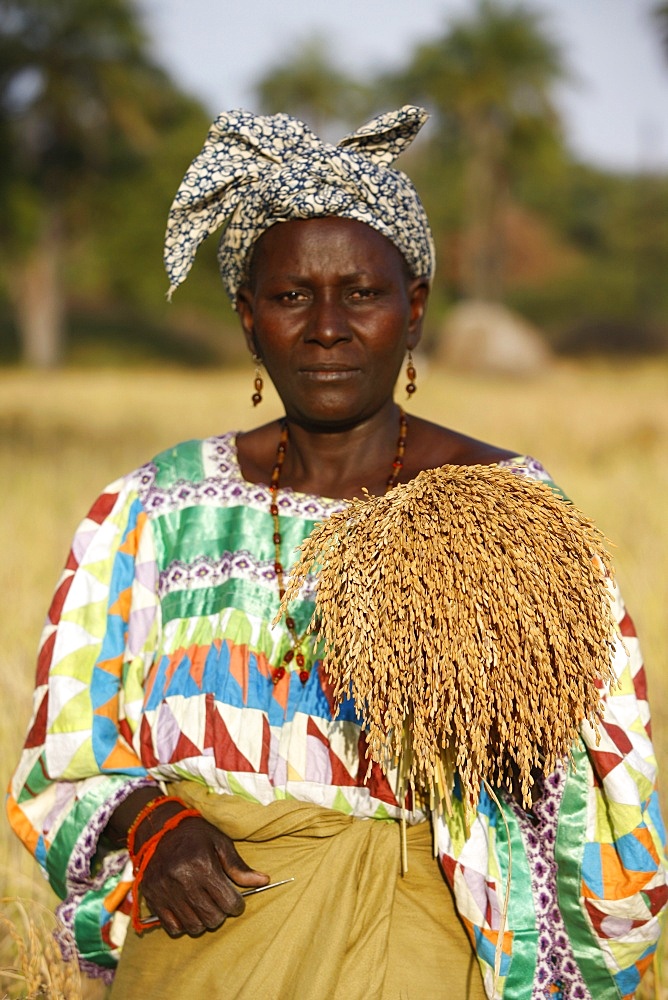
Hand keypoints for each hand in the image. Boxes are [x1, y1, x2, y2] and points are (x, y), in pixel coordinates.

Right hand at [138, 812, 268, 936]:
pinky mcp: (152, 898)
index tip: (236, 900)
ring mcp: (165, 890)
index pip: (228, 902)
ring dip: (204, 920)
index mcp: (202, 864)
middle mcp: (182, 879)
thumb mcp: (220, 843)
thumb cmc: (196, 835)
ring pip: (194, 926)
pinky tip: (188, 909)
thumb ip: (239, 866)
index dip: (237, 905)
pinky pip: (173, 927)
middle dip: (222, 914)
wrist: (160, 829)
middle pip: (212, 917)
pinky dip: (184, 924)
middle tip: (220, 902)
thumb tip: (263, 881)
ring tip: (205, 905)